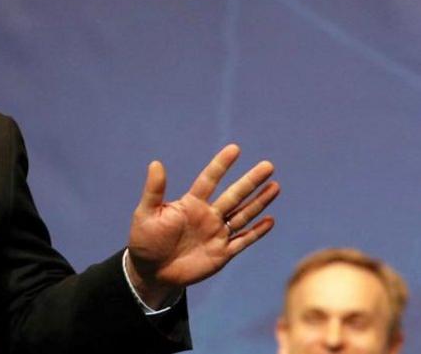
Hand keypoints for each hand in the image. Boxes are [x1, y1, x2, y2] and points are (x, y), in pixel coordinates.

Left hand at [126, 144, 278, 306]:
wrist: (151, 271)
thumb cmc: (145, 240)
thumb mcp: (146, 214)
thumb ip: (154, 191)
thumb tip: (155, 163)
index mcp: (190, 204)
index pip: (209, 180)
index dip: (221, 165)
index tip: (234, 148)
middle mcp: (207, 216)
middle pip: (233, 195)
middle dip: (250, 181)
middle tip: (268, 165)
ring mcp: (216, 234)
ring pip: (242, 215)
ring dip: (259, 202)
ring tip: (275, 186)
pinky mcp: (221, 254)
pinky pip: (242, 241)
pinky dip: (256, 232)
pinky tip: (270, 220)